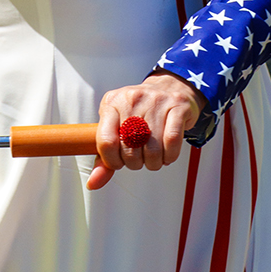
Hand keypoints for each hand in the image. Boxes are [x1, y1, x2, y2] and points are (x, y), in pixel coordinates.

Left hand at [85, 71, 205, 190]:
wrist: (170, 87)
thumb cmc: (139, 113)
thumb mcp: (117, 126)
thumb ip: (104, 156)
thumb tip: (93, 184)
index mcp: (111, 103)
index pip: (106, 141)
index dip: (112, 161)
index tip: (119, 163)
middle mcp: (131, 100)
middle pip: (130, 149)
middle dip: (135, 164)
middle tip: (140, 160)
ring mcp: (155, 102)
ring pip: (152, 149)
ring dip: (154, 163)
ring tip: (154, 159)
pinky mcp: (177, 107)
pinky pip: (172, 141)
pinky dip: (170, 156)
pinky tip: (167, 156)